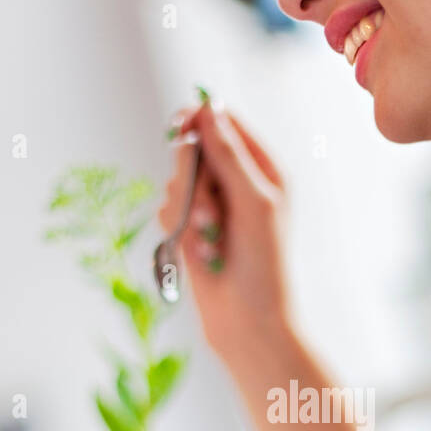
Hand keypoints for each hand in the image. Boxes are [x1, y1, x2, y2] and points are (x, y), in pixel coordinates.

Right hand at [158, 102, 292, 368]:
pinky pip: (167, 207)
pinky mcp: (189, 227)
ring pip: (176, 179)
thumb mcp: (254, 202)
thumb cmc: (264, 264)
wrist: (247, 321)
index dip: (202, 121)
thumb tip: (208, 110)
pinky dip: (178, 227)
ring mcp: (212, 204)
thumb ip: (229, 155)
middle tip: (211, 211)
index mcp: (263, 170)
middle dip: (194, 178)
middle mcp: (237, 183)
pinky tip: (200, 252)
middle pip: (194, 148)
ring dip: (189, 209)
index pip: (225, 124)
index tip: (182, 127)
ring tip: (212, 240)